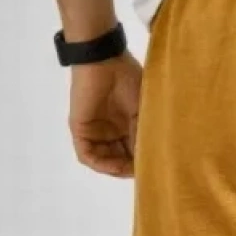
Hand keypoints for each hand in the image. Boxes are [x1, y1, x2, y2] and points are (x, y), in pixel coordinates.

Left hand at [68, 53, 142, 177]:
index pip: (132, 152)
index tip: (155, 169)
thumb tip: (149, 160)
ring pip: (103, 160)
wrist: (105, 61)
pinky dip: (101, 164)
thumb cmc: (127, 80)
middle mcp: (109, 132)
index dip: (142, 163)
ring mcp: (93, 132)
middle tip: (144, 173)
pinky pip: (87, 155)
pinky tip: (115, 165)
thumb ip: (142, 135)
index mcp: (124, 125)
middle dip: (130, 169)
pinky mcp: (80, 130)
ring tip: (130, 171)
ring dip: (116, 169)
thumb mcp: (141, 112)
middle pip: (118, 159)